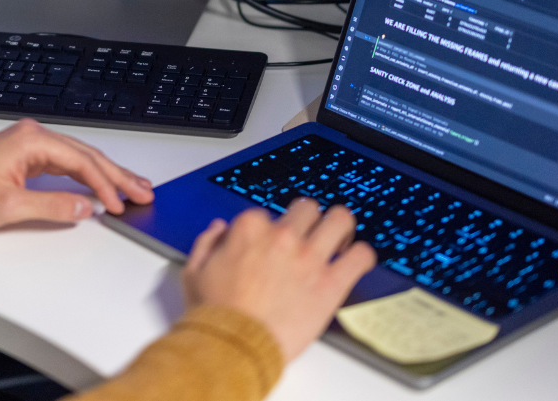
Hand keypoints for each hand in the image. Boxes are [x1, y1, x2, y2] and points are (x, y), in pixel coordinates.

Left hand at [0, 118, 153, 229]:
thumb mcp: (8, 206)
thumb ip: (51, 206)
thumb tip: (86, 208)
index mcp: (32, 141)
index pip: (82, 162)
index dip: (106, 185)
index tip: (122, 204)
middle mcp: (34, 135)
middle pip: (87, 155)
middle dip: (117, 175)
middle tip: (144, 192)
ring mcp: (31, 143)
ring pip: (80, 157)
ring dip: (106, 174)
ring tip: (133, 188)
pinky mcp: (27, 153)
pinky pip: (66, 162)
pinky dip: (87, 174)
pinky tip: (102, 184)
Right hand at [182, 199, 376, 361]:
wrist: (233, 347)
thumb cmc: (215, 315)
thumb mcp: (195, 272)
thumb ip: (207, 243)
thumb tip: (219, 229)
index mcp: (250, 229)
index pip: (267, 213)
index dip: (268, 230)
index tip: (270, 244)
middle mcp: (283, 237)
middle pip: (307, 209)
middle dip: (307, 220)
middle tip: (309, 235)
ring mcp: (310, 258)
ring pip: (340, 220)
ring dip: (340, 226)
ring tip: (339, 238)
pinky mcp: (331, 284)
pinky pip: (361, 257)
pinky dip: (362, 256)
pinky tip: (356, 261)